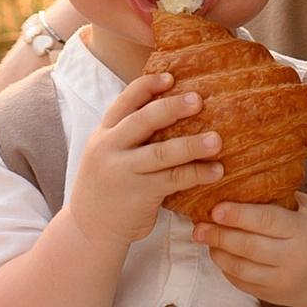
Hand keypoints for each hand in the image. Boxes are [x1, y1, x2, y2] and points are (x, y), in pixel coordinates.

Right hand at [65, 64, 220, 253]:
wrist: (89, 229)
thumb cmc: (108, 185)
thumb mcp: (107, 153)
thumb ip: (128, 134)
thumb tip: (170, 107)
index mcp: (104, 133)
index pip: (125, 101)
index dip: (147, 86)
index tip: (171, 77)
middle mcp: (110, 148)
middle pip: (143, 120)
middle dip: (172, 107)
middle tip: (199, 99)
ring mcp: (124, 172)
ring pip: (161, 152)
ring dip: (192, 144)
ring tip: (217, 140)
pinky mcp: (140, 194)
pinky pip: (173, 179)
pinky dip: (197, 173)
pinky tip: (216, 171)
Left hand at [199, 190, 306, 306]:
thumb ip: (283, 199)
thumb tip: (245, 181)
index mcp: (304, 232)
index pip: (266, 221)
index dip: (238, 214)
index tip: (216, 207)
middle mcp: (293, 258)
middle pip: (248, 245)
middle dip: (219, 234)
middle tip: (199, 224)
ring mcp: (282, 280)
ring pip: (240, 267)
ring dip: (218, 251)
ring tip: (204, 237)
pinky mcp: (273, 296)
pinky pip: (242, 282)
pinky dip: (226, 268)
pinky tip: (219, 253)